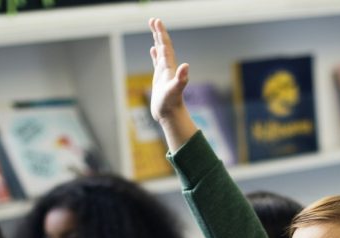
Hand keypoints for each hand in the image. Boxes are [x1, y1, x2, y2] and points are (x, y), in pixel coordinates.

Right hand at [148, 18, 198, 151]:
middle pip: (164, 46)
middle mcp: (168, 68)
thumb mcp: (175, 90)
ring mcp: (164, 73)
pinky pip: (157, 63)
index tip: (156, 21)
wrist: (171, 116)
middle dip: (159, 33)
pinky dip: (155, 55)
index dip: (161, 34)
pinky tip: (153, 50)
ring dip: (157, 41)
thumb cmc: (171, 105)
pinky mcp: (160, 80)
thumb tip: (186, 66)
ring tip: (154, 28)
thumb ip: (181, 79)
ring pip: (161, 53)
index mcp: (170, 67)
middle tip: (153, 20)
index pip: (166, 46)